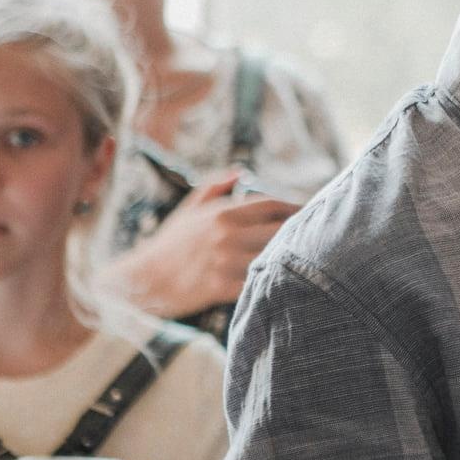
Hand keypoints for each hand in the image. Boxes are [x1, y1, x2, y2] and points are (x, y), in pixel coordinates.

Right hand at [109, 171, 301, 317]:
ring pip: (273, 257)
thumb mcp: (189, 210)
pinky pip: (259, 283)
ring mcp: (225, 262)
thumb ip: (216, 187)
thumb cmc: (169, 245)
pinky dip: (274, 281)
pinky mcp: (223, 288)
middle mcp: (226, 235)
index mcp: (222, 214)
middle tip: (317, 235)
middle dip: (300, 232)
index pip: (272, 205)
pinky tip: (286, 282)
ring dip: (291, 257)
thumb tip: (241, 170)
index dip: (295, 207)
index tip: (310, 212)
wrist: (142, 281)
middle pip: (280, 230)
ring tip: (308, 258)